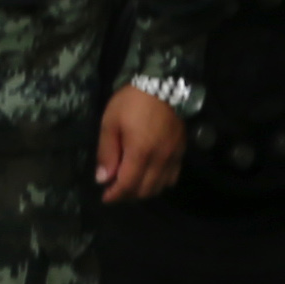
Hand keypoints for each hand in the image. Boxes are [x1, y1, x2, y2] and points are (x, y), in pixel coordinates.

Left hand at [96, 84, 187, 203]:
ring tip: (129, 185)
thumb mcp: (110, 123)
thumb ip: (107, 153)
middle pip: (145, 190)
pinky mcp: (181, 152)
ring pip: (160, 186)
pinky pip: (173, 177)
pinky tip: (149, 177)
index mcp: (140, 152)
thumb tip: (102, 178)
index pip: (128, 184)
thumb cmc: (132, 102)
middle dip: (128, 195)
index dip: (116, 195)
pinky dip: (160, 183)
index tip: (105, 198)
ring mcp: (174, 157)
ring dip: (144, 191)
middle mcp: (160, 159)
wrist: (164, 86)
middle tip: (114, 191)